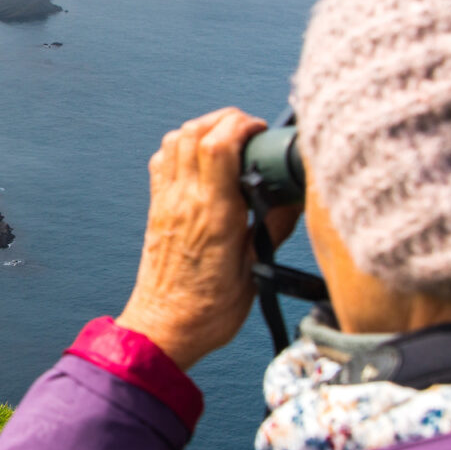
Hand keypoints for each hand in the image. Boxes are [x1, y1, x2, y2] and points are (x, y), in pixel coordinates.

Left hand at [116, 109, 297, 368]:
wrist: (164, 330)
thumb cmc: (208, 311)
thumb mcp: (256, 272)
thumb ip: (273, 228)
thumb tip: (293, 197)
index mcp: (213, 216)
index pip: (218, 146)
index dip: (241, 125)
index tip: (261, 133)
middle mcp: (185, 201)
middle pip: (194, 132)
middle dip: (225, 119)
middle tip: (249, 132)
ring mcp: (166, 202)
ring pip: (174, 139)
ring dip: (202, 129)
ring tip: (229, 140)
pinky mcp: (157, 208)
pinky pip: (162, 161)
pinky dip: (181, 147)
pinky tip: (202, 161)